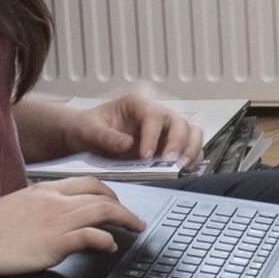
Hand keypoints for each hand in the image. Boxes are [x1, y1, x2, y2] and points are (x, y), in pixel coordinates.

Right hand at [0, 177, 145, 277]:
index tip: (117, 203)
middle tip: (134, 219)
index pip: (88, 182)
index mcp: (45, 189)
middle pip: (103, 194)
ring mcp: (56, 221)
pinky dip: (107, 240)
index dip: (110, 192)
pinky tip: (110, 247)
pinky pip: (92, 236)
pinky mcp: (54, 243)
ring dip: (126, 220)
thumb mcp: (17, 207)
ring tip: (135, 229)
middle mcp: (54, 201)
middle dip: (124, 206)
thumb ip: (40, 207)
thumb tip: (55, 218)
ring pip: (104, 211)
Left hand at [68, 93, 202, 166]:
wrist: (86, 137)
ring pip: (192, 134)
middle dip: (179, 144)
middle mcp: (157, 115)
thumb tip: (127, 145)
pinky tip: (183, 173)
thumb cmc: (88, 128)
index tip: (145, 158)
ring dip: (191, 151)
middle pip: (180, 123)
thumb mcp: (90, 130)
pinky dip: (192, 160)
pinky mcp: (170, 146)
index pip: (155, 116)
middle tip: (169, 164)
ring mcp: (166, 131)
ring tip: (181, 169)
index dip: (153, 137)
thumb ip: (106, 137)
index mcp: (138, 105)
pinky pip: (190, 150)